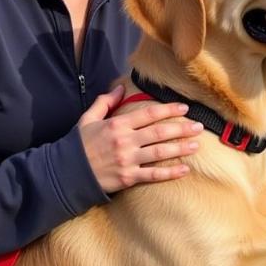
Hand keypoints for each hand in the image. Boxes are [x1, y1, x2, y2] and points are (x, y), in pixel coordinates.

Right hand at [78, 85, 202, 193]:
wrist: (67, 173)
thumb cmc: (78, 145)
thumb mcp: (88, 119)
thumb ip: (105, 102)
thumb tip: (119, 87)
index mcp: (117, 125)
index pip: (149, 114)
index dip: (169, 110)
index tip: (184, 108)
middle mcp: (125, 141)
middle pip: (159, 132)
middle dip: (181, 128)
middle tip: (199, 126)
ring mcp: (127, 160)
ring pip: (160, 153)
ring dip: (180, 148)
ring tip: (196, 145)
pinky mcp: (128, 178)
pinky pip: (153, 175)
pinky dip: (170, 173)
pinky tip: (184, 170)